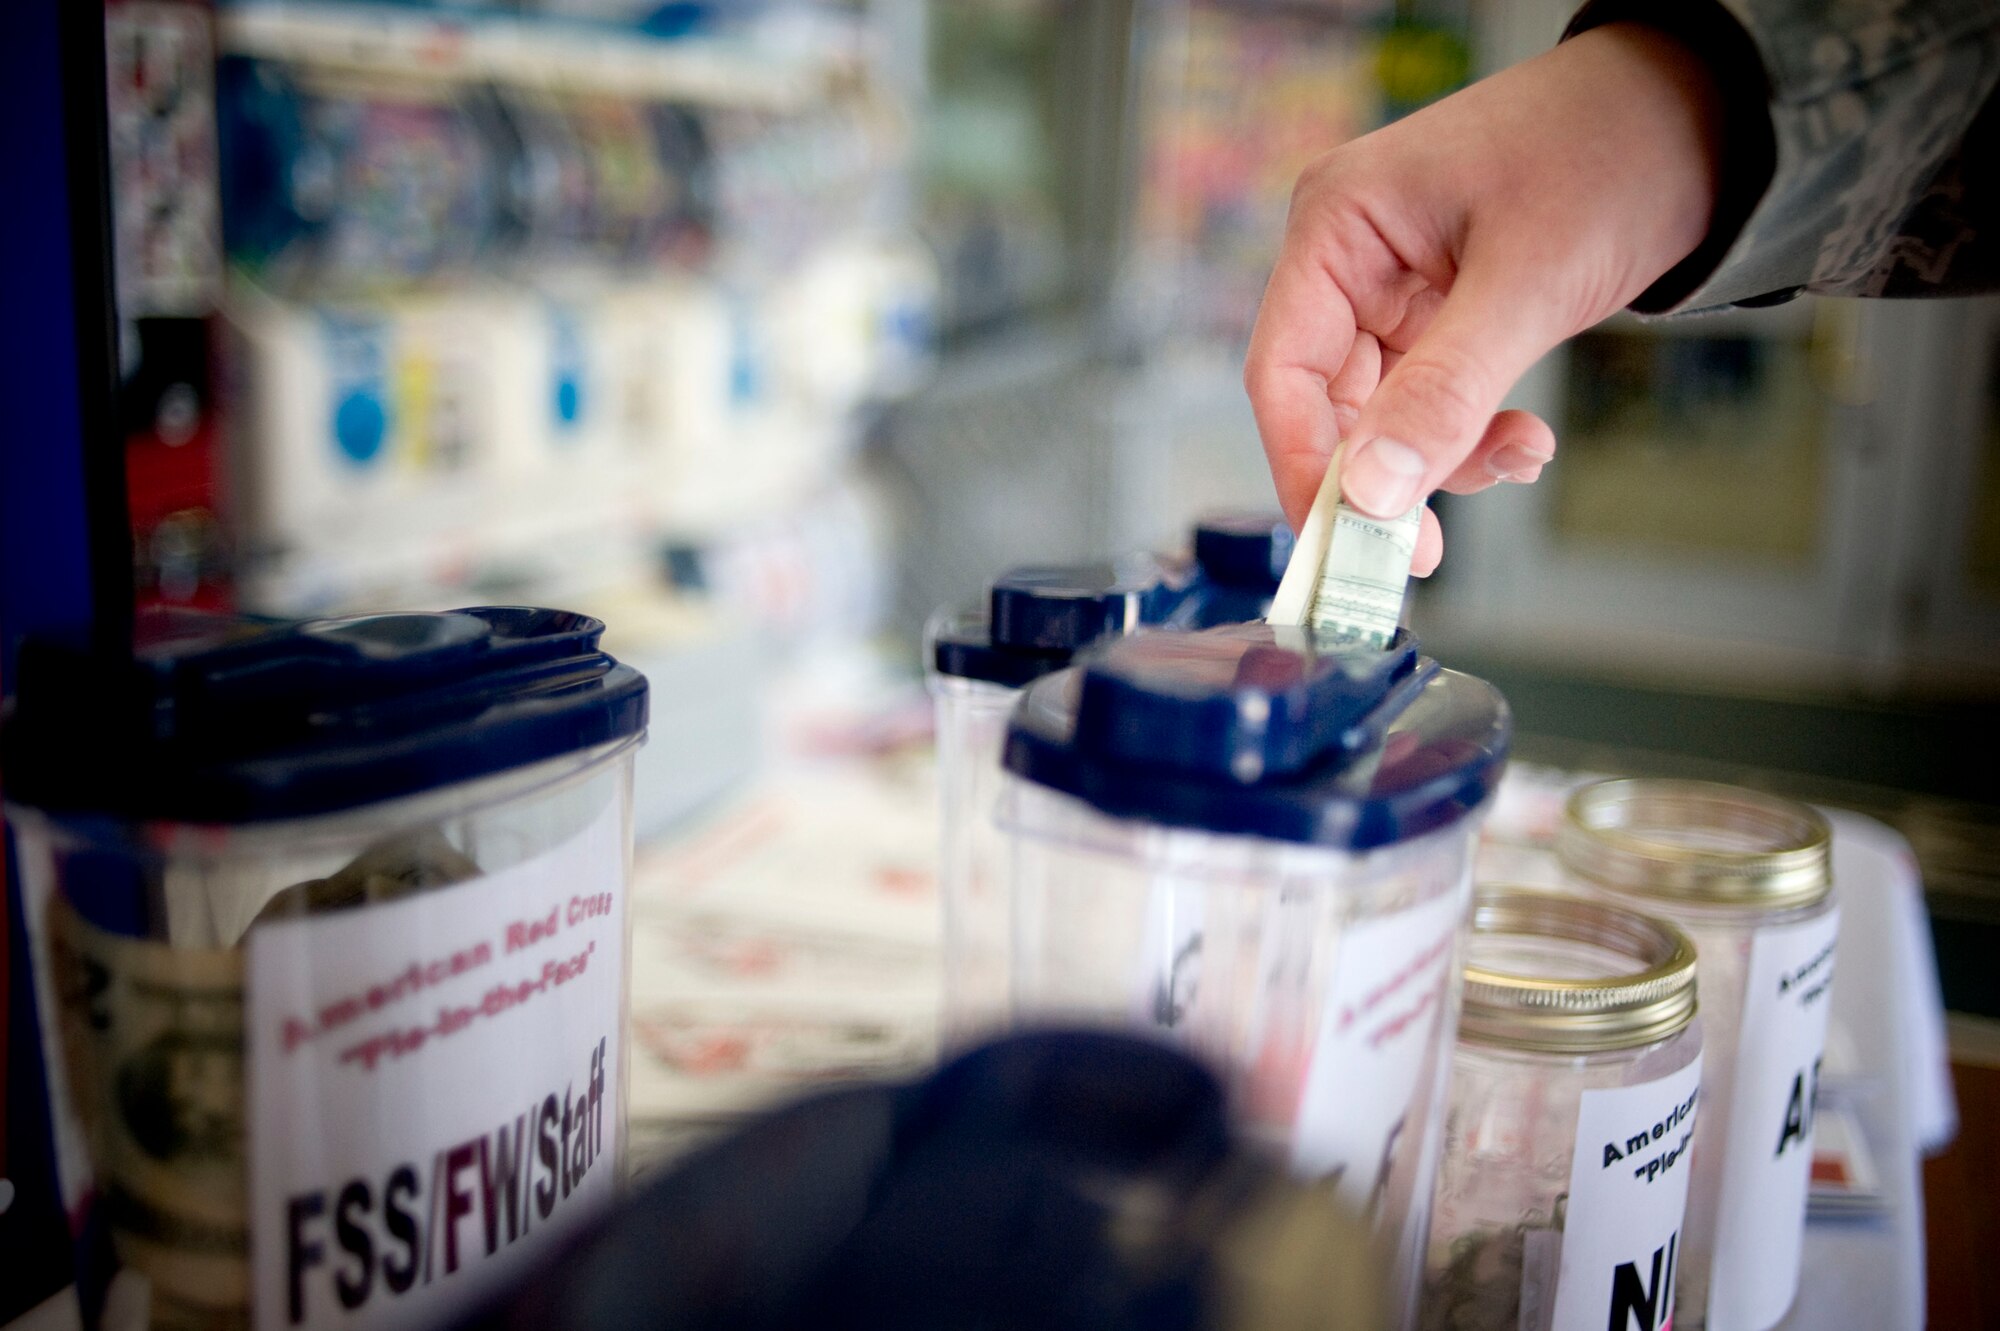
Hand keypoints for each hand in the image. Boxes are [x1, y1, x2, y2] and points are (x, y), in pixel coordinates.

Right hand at [1243, 22, 1724, 573]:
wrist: (1706, 111)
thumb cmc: (1612, 152)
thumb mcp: (1527, 282)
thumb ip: (1444, 393)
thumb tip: (1372, 495)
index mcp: (1338, 224)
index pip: (1281, 371)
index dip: (1305, 466)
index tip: (1345, 545)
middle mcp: (1352, 257)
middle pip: (1327, 402)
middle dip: (1384, 476)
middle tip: (1427, 552)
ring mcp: (1398, 286)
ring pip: (1385, 413)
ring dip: (1445, 456)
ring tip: (1521, 455)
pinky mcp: (1446, 310)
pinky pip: (1435, 398)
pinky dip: (1474, 434)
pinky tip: (1526, 441)